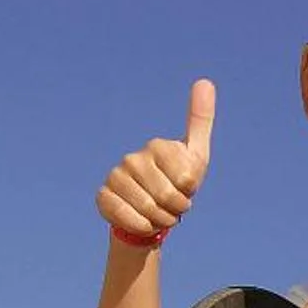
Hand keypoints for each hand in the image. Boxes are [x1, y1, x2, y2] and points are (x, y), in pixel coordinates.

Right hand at [96, 79, 215, 241]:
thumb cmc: (177, 181)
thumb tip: (204, 81)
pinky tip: (142, 221)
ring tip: (158, 214)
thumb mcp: (195, 155)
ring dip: (160, 221)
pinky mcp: (103, 196)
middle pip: (167, 196)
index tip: (184, 190)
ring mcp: (115, 177)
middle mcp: (133, 158)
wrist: (151, 210)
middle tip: (171, 207)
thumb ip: (200, 121)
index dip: (189, 194)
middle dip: (175, 210)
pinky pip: (127, 218)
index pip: (186, 180)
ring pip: (148, 209)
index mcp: (158, 146)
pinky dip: (141, 226)